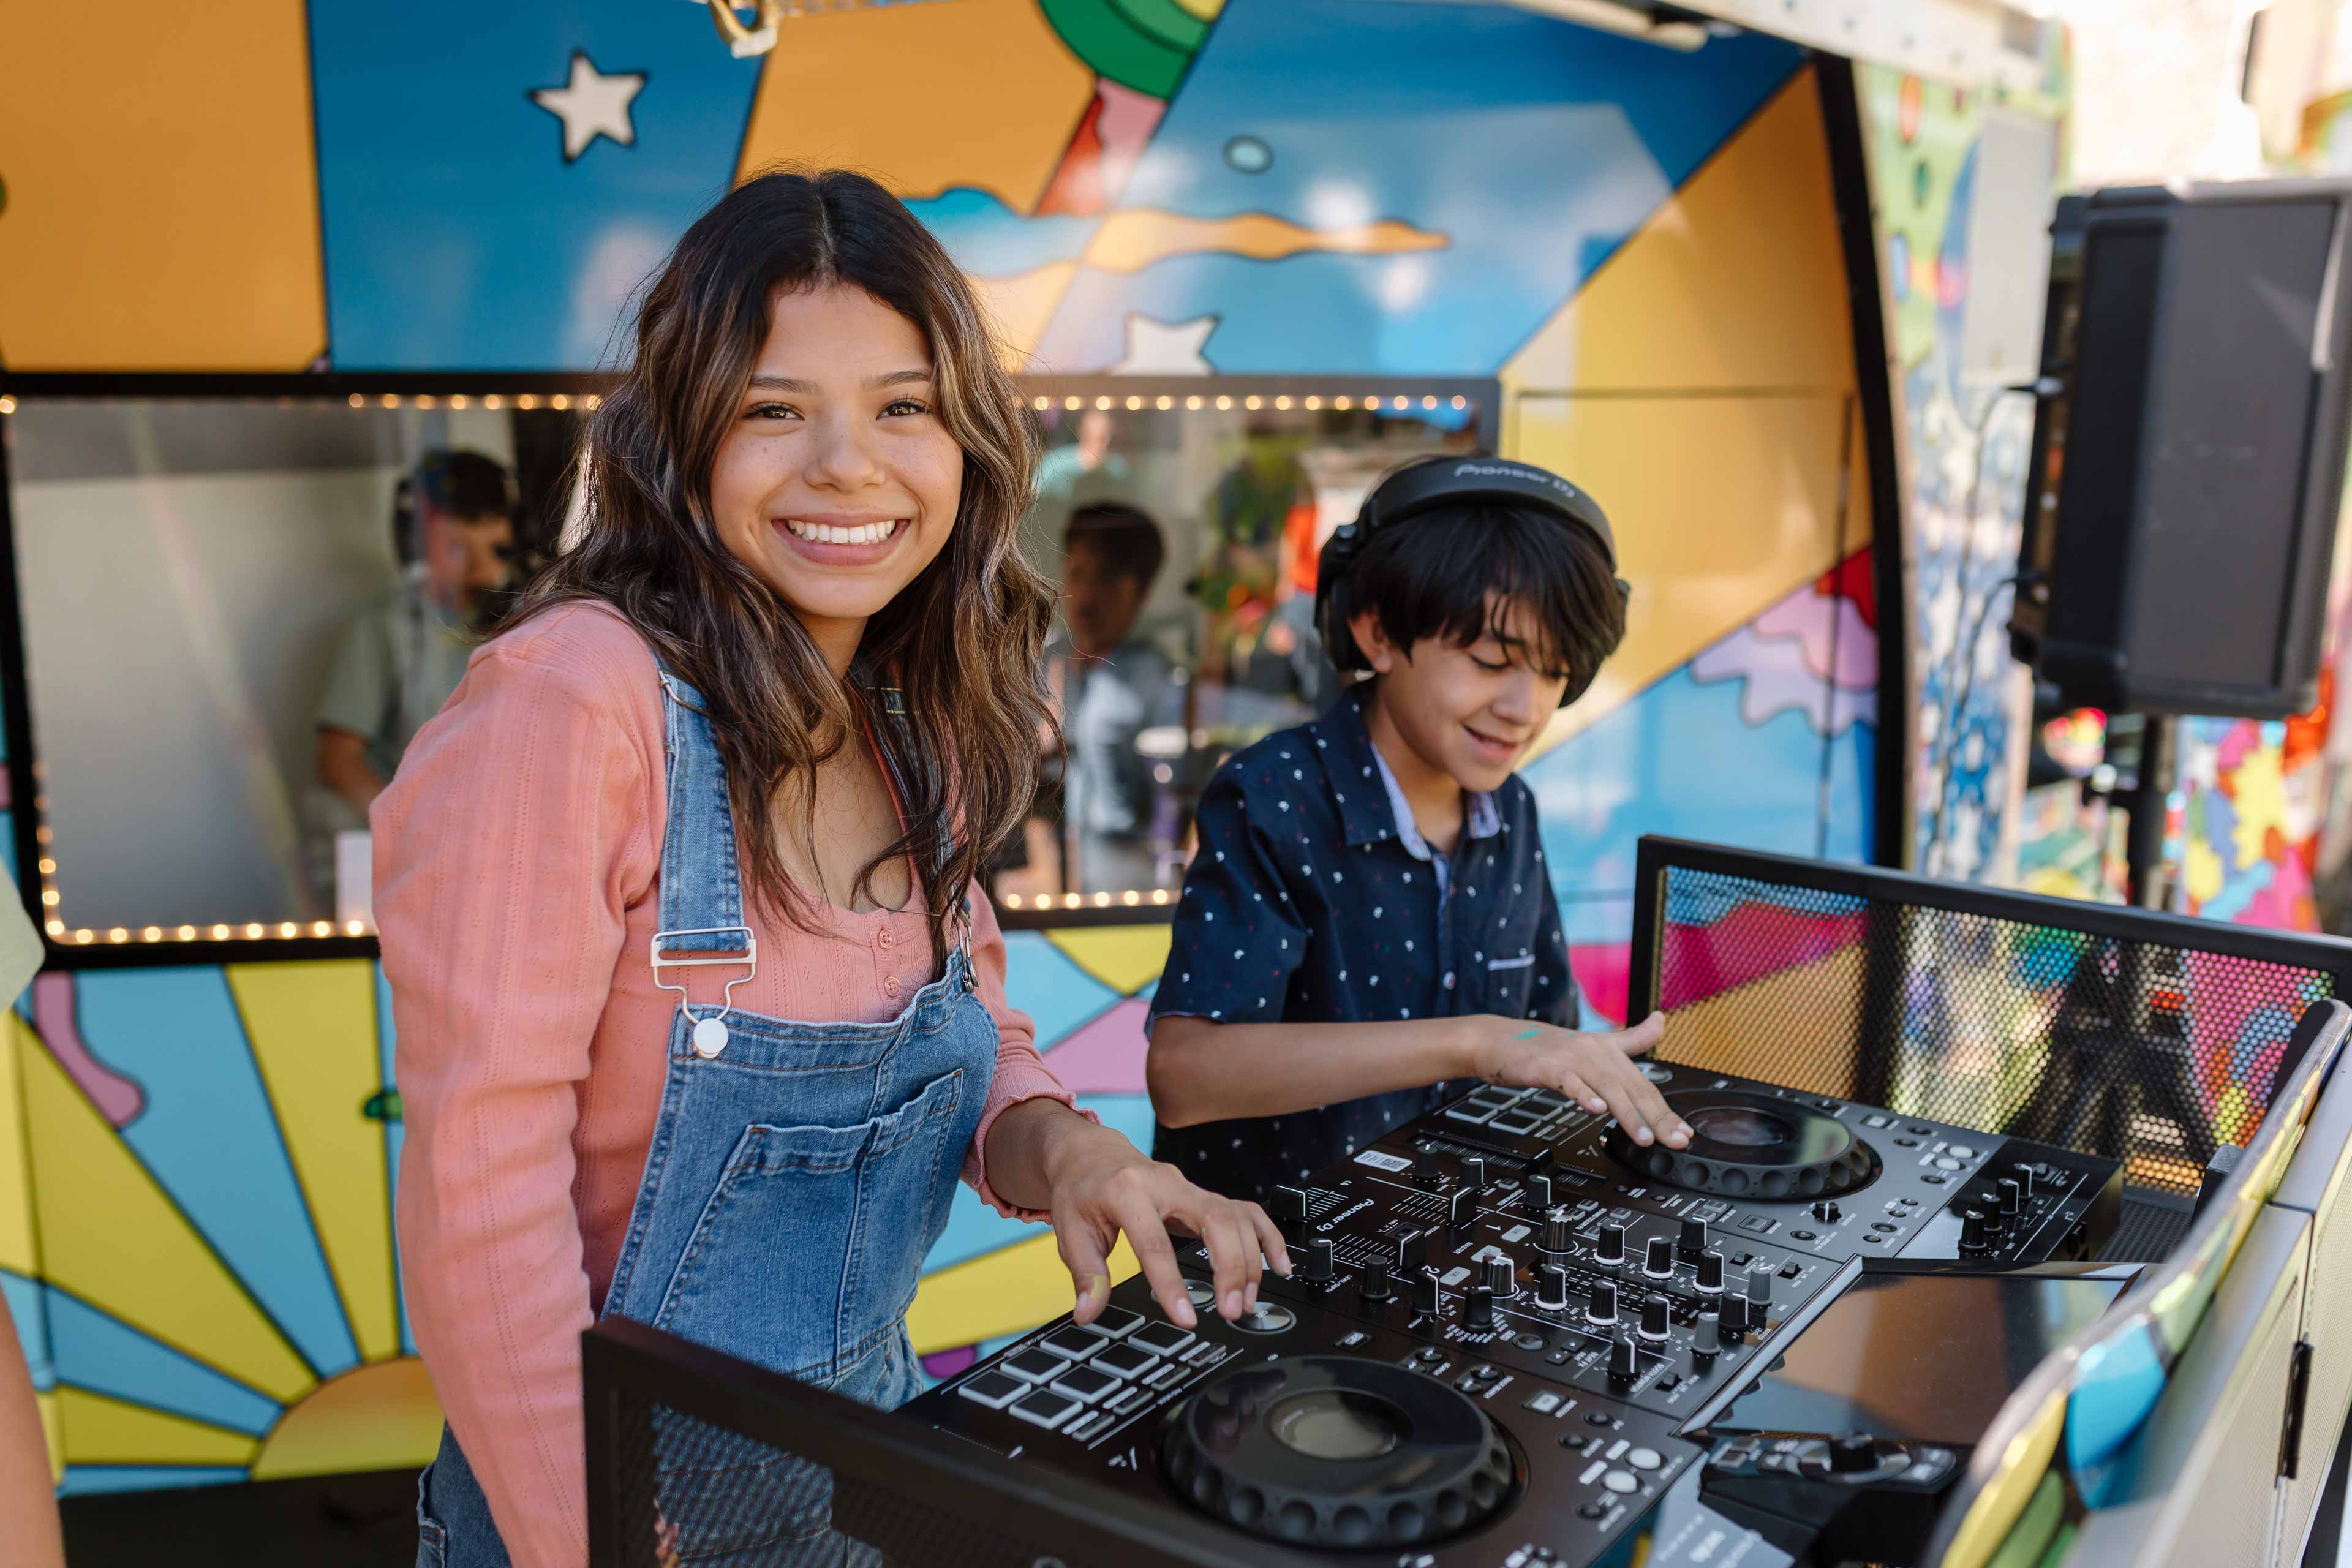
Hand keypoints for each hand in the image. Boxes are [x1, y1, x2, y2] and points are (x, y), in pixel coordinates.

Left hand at [1042, 1122, 1291, 1328]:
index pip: (1155, 1243)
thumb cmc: (1081, 1190)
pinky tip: (1278, 1265)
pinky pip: (1246, 1212)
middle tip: (1230, 1310)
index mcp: (1128, 1191)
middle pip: (1215, 1220)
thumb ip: (1085, 1274)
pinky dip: (1267, 1237)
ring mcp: (1191, 1188)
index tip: (1185, 1317)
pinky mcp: (1205, 1196)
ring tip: (1245, 1302)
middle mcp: (1167, 1185)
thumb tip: (1089, 1312)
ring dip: (1249, 1260)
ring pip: (1236, 1216)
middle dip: (1230, 1267)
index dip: (1171, 1283)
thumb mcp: (1070, 1231)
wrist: (1091, 1155)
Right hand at [1468, 1012, 1689, 1149]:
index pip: (1644, 1085)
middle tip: (1675, 1140)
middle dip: (1657, 1118)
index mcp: (1608, 1050)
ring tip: (1644, 1137)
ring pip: (1607, 1087)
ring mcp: (1571, 1057)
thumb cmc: (1546, 1048)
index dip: (1666, 1110)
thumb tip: (1661, 1021)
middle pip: (1632, 1088)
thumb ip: (1631, 1038)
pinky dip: (1584, 1095)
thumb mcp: (1593, 1044)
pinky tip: (1596, 1110)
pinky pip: (1569, 1082)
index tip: (1684, 1132)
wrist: (1498, 1040)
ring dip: (1628, 1114)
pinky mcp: (1546, 1065)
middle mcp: (1594, 1051)